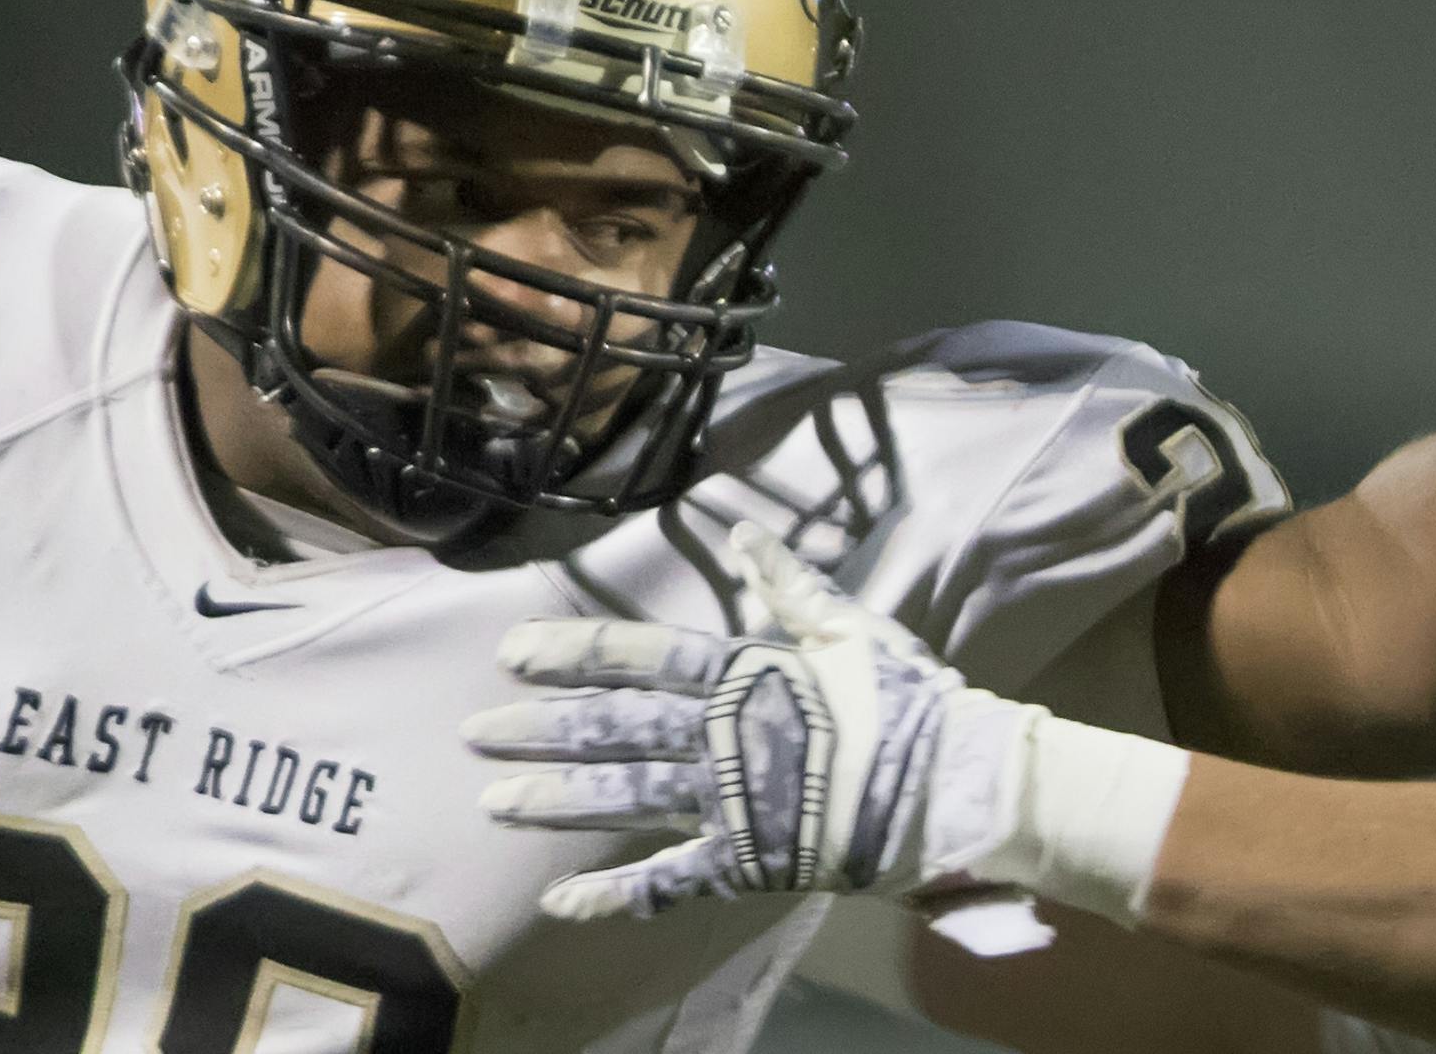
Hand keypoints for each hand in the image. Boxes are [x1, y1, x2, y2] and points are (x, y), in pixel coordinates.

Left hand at [464, 523, 1010, 920]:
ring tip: (493, 803)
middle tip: (472, 733)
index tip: (511, 653)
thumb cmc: (910, 701)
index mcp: (743, 674)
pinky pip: (671, 883)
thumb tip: (743, 532)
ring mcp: (731, 803)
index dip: (571, 653)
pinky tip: (558, 902)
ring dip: (557, 803)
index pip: (638, 658)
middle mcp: (723, 737)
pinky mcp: (749, 862)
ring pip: (626, 800)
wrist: (963, 786)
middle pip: (613, 729)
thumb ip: (787, 586)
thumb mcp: (849, 628)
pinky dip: (614, 896)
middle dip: (539, 730)